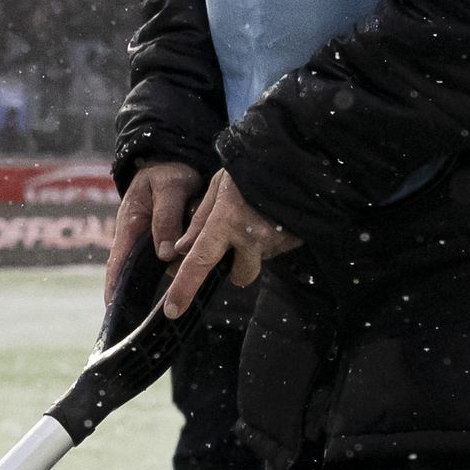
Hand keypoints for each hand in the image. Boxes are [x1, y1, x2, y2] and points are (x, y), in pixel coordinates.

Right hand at [107, 162, 202, 306]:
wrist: (175, 161)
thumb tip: (165, 254)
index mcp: (130, 225)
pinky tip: (192, 281)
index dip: (113, 287)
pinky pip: (172, 260)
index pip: (117, 263)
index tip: (112, 309)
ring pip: (159, 267)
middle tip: (146, 318)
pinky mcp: (167, 241)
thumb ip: (167, 218)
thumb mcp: (169, 188)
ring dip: (169, 277)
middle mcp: (137, 238)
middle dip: (138, 295)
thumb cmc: (168, 172)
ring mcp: (151, 241)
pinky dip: (180, 269)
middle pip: (135, 273)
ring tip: (175, 300)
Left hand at [163, 167, 296, 315]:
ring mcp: (277, 241)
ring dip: (255, 248)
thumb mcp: (218, 186)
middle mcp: (252, 237)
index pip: (199, 262)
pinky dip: (273, 238)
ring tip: (258, 218)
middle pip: (240, 275)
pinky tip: (273, 217)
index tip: (172, 310)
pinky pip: (278, 249)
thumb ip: (200, 219)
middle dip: (235, 267)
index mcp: (226, 221)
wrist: (297, 158)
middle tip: (235, 243)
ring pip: (260, 260)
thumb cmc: (252, 166)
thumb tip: (183, 248)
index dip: (184, 288)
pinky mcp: (296, 240)